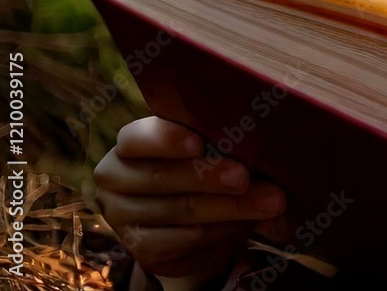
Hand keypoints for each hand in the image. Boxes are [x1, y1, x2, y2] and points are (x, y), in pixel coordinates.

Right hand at [93, 116, 286, 285]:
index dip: (167, 140)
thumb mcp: (204, 145)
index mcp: (130, 142)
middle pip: (161, 177)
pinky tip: (248, 221)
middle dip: (209, 176)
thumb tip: (261, 137)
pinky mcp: (141, 249)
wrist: (185, 218)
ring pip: (179, 210)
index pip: (138, 138)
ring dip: (229, 207)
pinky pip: (185, 238)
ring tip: (270, 200)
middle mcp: (116, 178)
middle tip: (245, 177)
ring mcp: (123, 217)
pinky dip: (222, 228)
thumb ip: (217, 138)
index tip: (199, 144)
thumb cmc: (200, 163)